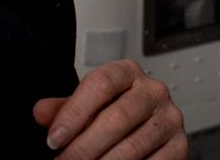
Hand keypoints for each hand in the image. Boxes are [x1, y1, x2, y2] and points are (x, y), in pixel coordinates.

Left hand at [34, 59, 187, 158]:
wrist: (147, 134)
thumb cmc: (113, 116)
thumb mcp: (87, 108)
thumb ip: (64, 109)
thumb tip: (41, 111)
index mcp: (128, 73)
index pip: (102, 83)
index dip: (75, 112)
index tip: (54, 139)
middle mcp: (153, 91)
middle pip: (118, 117)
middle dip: (84, 147)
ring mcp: (169, 118)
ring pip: (133, 146)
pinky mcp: (179, 146)